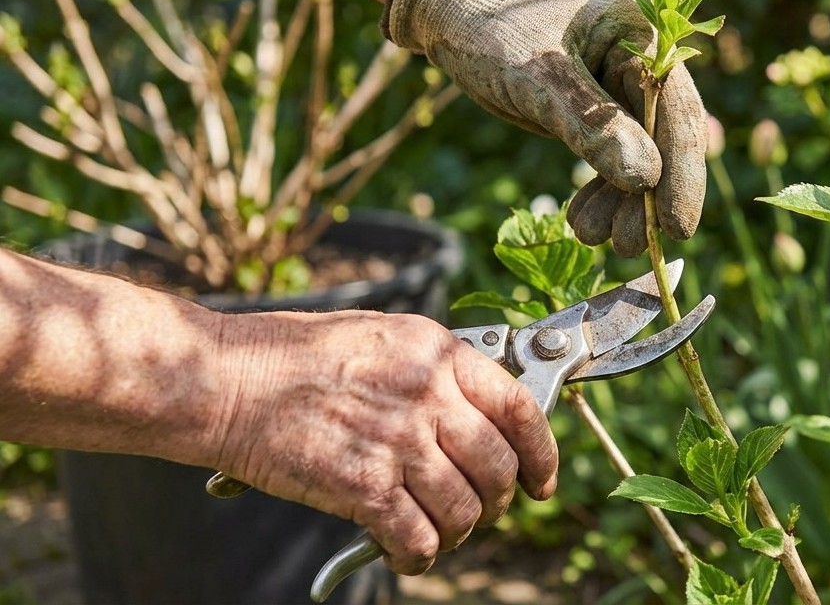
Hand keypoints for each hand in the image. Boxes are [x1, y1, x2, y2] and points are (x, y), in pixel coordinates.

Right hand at [207, 309, 557, 575]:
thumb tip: (479, 409)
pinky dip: (420, 555)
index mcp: (437, 351)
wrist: (223, 379)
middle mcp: (428, 394)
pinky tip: (406, 552)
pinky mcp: (363, 487)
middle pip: (498, 465)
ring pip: (465, 508)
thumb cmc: (291, 354)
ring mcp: (398, 441)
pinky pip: (419, 538)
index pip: (518, 407)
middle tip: (483, 511)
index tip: (542, 479)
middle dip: (500, 499)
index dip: (542, 452)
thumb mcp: (382, 336)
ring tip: (440, 531)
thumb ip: (435, 368)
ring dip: (460, 530)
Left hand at [384, 0, 705, 256]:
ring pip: (638, 161)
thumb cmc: (495, 28)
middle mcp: (640, 67)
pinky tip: (581, 221)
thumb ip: (593, 126)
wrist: (452, 12)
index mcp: (641, 39)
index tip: (678, 227)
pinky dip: (600, 195)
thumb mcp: (540, 76)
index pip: (678, 113)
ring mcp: (618, 94)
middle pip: (663, 143)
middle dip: (647, 199)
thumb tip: (645, 179)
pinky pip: (611, 163)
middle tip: (625, 246)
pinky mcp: (594, 117)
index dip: (682, 172)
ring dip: (621, 205)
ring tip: (589, 236)